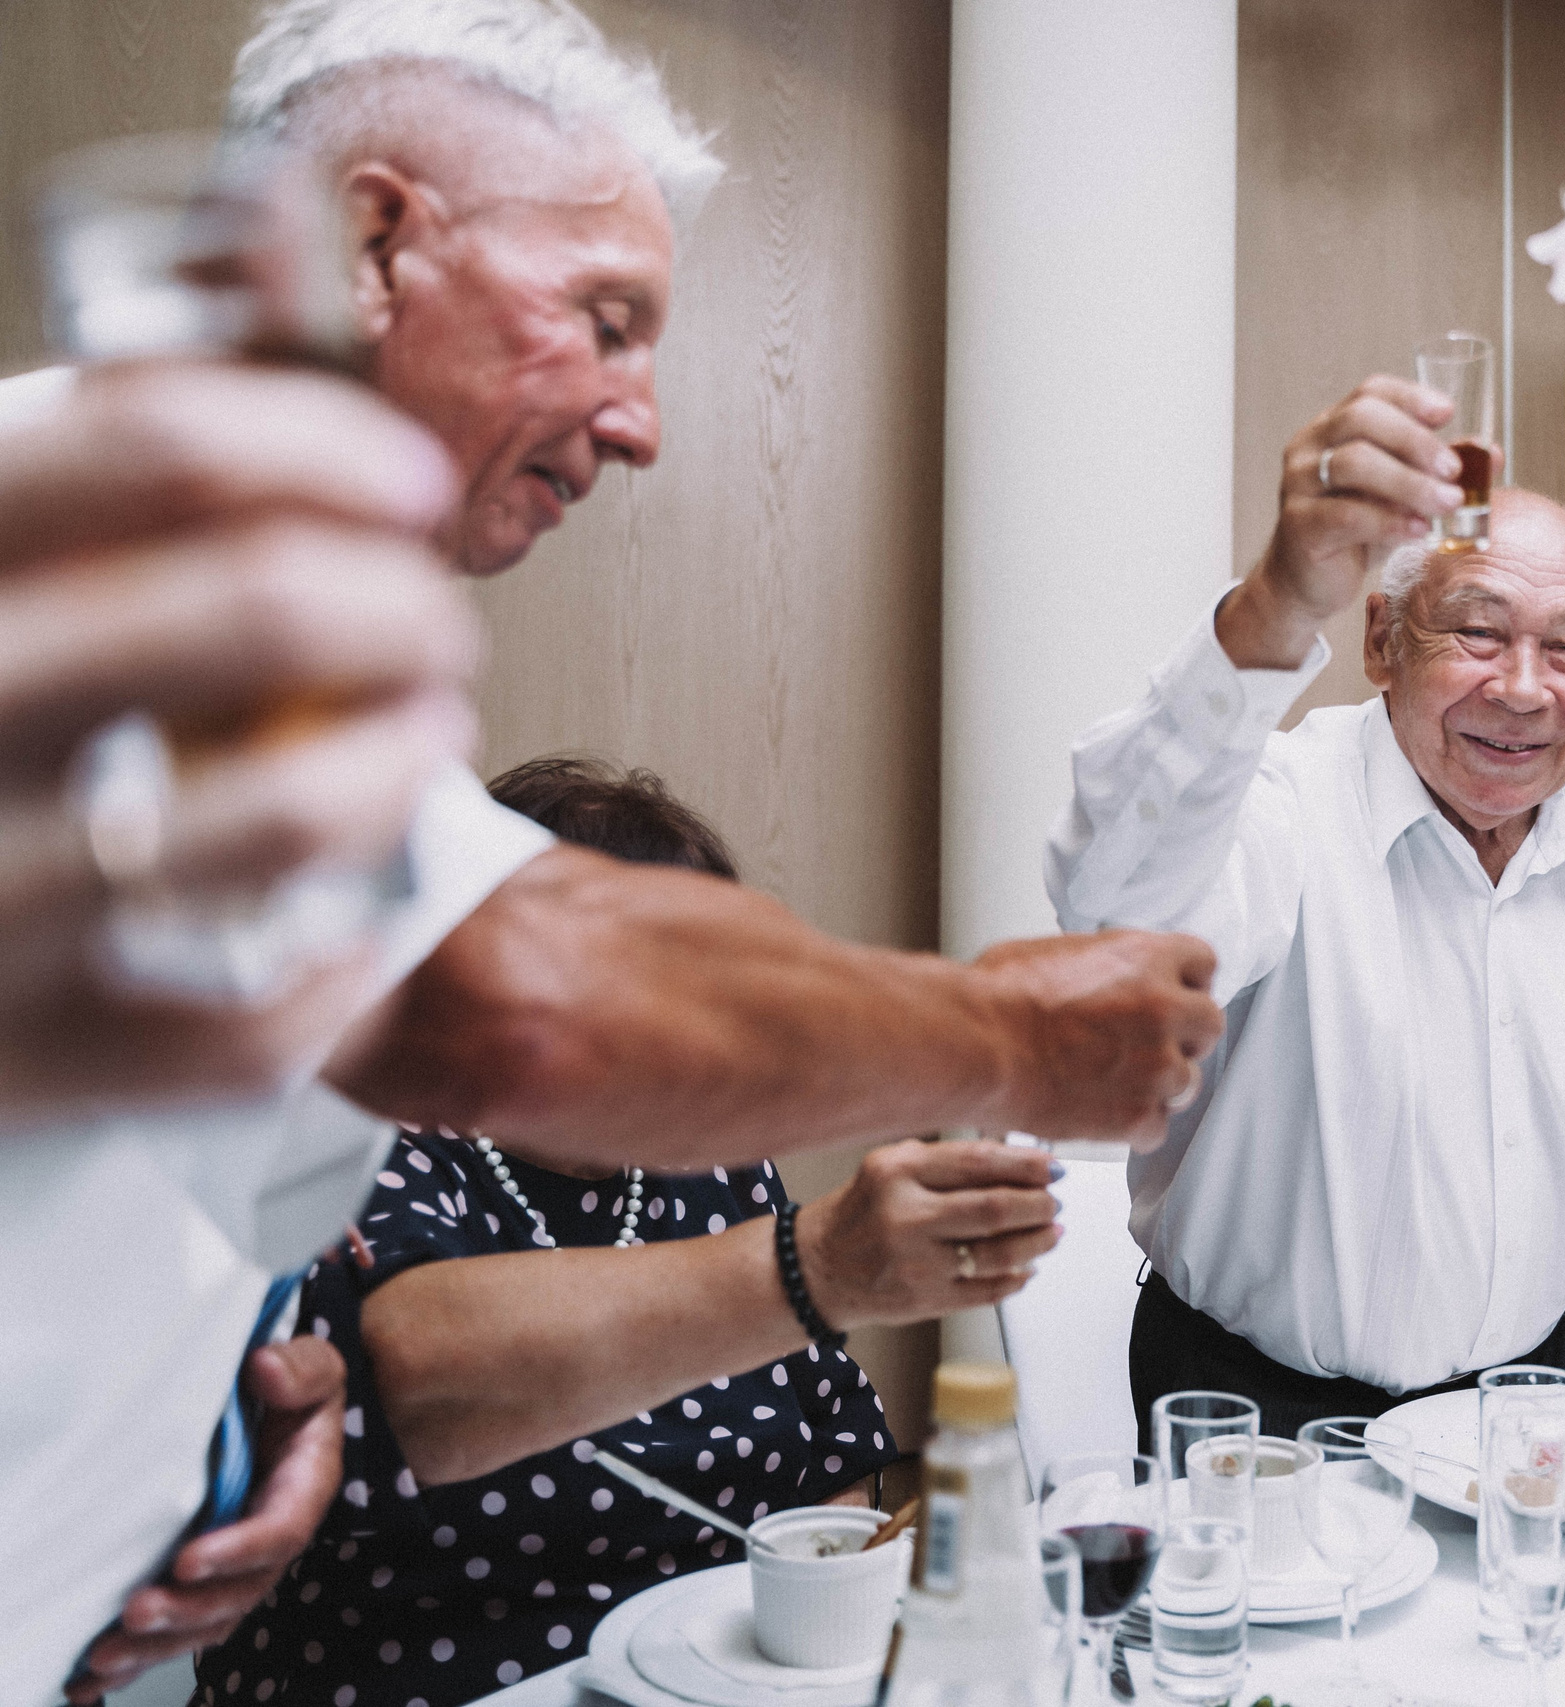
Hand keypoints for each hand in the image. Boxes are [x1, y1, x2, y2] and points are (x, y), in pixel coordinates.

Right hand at [0, 363, 473, 1126]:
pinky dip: (341, 967)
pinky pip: (249, 1027)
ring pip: (290, 813)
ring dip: (408, 761)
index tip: (407, 480)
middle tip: (430, 626)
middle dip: (406, 607)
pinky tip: (346, 921)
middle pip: (258, 612)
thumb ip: (95, 463)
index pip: (154, 444)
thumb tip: (264, 258)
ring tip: (417, 740)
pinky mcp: (15, 1064)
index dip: (322, 445)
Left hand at [70, 1337, 347, 1699]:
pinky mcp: (203, 1579)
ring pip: (205, 1622)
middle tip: (136, 1613)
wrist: (287, 1411)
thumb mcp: (314, 1368)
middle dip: (188, 1612)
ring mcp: (236, 1567)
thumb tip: (266, 1369)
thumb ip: (300, 1370)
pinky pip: (177, 1628)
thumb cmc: (297, 1391)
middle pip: (240, 1594)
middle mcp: (271, 1540)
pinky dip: (137, 1658)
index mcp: (303, 1491)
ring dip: (156, 1646)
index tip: (188, 1561)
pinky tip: (94, 1680)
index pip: (280, 1532)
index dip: (238, 1552)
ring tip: (102, 1659)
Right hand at [800, 1139, 1062, 1321]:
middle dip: (1038, 1205)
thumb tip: (1022, 1160)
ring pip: (998, 1254)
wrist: (818, 1269)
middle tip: (1054, 1202)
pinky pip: (987, 1291)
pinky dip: (1016, 1278)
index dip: (1025, 1165)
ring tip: (1051, 1232)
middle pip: (994, 1209)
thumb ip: (951, 1161)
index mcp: (898, 1172)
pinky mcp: (924, 1300)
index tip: (1051, 1167)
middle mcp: (905, 1217)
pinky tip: (1027, 1266)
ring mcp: (916, 1264)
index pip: (978, 1162)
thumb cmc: (863, 1212)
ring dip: (1037, 1243)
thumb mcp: (893, 1167)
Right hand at [974, 929, 1223, 1149]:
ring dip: (1160, 1082)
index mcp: (1147, 958)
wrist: (978, 1046)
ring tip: (1115, 1080)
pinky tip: (1103, 1111)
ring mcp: (1157, 1067)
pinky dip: (1134, 1125)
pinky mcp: (1138, 1116)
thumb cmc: (999, 997)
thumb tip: (1107, 973)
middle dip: (1184, 1033)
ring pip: (1188, 1080)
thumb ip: (1104, 963)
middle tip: (1148, 1041)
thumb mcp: (1058, 951)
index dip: (1184, 980)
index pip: (1203, 963)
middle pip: (1209, 1023)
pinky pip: (1157, 1126)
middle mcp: (1164, 1010)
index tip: (1172, 992)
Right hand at [1219, 376, 1487, 669]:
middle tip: (1453, 468)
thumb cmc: (1356, 532)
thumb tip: (1493, 456)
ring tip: (1448, 503)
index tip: (1448, 413)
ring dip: (1410, 482)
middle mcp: (1310, 448)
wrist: (1307, 583)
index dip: (1410, 398)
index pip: (1370, 394)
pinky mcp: (1299, 526)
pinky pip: (1347, 515)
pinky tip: (1418, 530)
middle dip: (1415, 440)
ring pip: (1354, 464)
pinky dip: (1390, 521)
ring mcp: (1299, 485)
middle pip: (1361, 420)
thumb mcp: (1400, 495)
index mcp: (1333, 428)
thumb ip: (1438, 471)